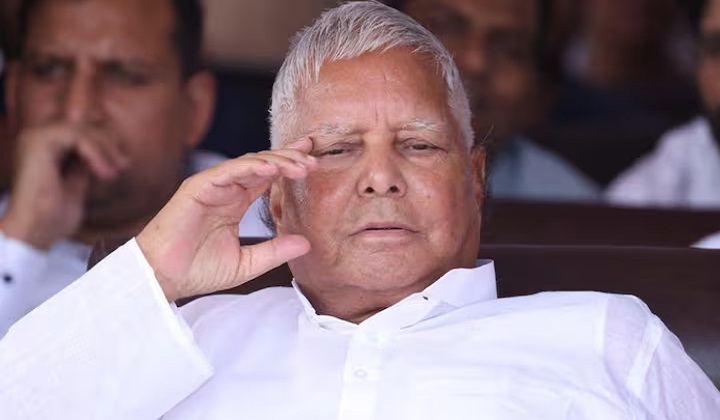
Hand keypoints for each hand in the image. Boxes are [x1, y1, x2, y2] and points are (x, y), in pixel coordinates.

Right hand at [0, 124, 127, 248]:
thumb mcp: (77, 186)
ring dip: (104, 150)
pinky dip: (95, 153)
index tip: (122, 164)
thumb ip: (84, 167)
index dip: (105, 145)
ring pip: (82, 130)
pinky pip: (76, 137)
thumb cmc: (53, 216)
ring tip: (114, 173)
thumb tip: (102, 154)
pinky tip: (103, 173)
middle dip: (108, 145)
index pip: (81, 133)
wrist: (34, 231)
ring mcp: (35, 138)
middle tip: (124, 165)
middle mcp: (36, 139)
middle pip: (83, 128)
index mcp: (44, 149)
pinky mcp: (39, 142)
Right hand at [136, 138, 316, 301]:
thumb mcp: (247, 263)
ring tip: (301, 165)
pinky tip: (272, 169)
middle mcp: (226, 190)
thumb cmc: (197, 271)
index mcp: (236, 203)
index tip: (313, 162)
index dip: (290, 166)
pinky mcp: (197, 187)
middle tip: (314, 160)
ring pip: (249, 164)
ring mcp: (211, 186)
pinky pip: (228, 171)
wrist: (162, 278)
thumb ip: (275, 251)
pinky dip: (250, 167)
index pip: (268, 177)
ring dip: (277, 162)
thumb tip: (306, 243)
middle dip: (290, 159)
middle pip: (263, 165)